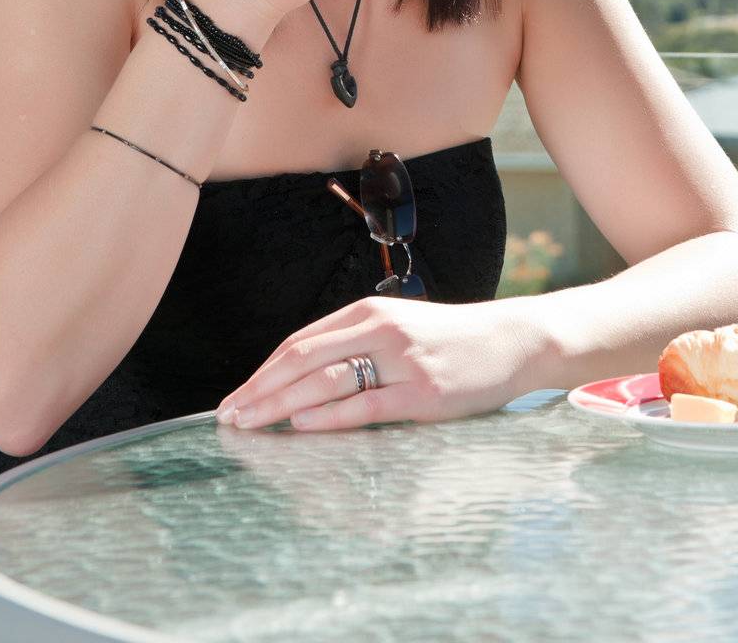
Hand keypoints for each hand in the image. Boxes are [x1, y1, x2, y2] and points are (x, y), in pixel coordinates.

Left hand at [213, 296, 542, 432]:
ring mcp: (403, 360)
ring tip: (250, 424)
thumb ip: (354, 346)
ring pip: (327, 380)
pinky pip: (366, 404)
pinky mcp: (423, 391)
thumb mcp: (398, 328)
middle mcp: (380, 329)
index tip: (235, 397)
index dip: (262, 372)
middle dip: (259, 390)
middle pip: (303, 359)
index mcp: (368, 311)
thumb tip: (299, 382)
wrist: (510, 341)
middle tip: (227, 416)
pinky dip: (328, 416)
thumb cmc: (449, 340)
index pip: (299, 343)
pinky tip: (300, 425)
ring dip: (281, 404)